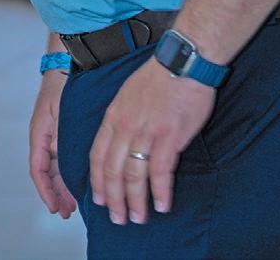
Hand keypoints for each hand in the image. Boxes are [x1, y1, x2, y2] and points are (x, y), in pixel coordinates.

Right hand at [29, 70, 76, 217]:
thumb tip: (66, 170)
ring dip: (62, 185)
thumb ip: (62, 142)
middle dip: (55, 194)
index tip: (54, 208)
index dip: (46, 192)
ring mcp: (52, 133)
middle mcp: (43, 136)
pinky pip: (62, 156)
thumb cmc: (62, 85)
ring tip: (72, 204)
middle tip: (66, 213)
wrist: (67, 62)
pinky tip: (78, 181)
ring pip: (55, 167)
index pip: (37, 170)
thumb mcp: (62, 116)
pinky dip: (67, 172)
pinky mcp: (62, 130)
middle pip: (46, 172)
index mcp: (39, 133)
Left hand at [89, 57, 214, 225]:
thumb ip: (122, 118)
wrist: (182, 61)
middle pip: (113, 171)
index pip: (98, 155)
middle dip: (114, 199)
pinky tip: (162, 205)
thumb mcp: (128, 94)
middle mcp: (125, 126)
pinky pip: (160, 172)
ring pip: (134, 175)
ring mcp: (146, 132)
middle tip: (118, 218)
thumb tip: (121, 141)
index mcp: (114, 115)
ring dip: (135, 201)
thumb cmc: (158, 75)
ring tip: (139, 217)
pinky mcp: (169, 137)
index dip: (97, 181)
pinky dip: (161, 192)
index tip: (99, 199)